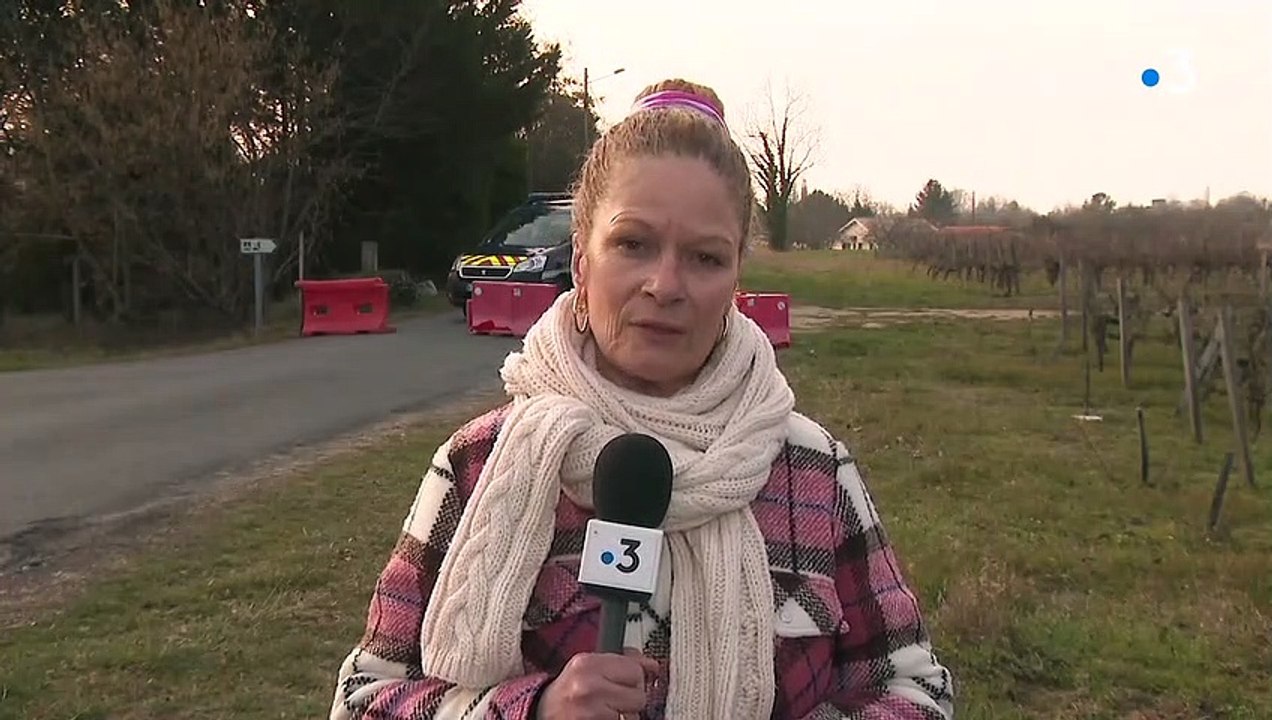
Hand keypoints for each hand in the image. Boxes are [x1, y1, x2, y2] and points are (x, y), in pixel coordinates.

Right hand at [535, 648, 659, 719]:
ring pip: (632, 716)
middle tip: (612, 699)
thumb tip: (653, 666)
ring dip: (623, 715)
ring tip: (604, 711)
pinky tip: (601, 719)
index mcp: (587, 664)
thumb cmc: (569, 690)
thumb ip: (622, 661)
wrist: (542, 713)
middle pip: (639, 696)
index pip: (635, 671)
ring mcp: (589, 712)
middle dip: (630, 699)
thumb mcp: (589, 667)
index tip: (624, 682)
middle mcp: (588, 687)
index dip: (634, 679)